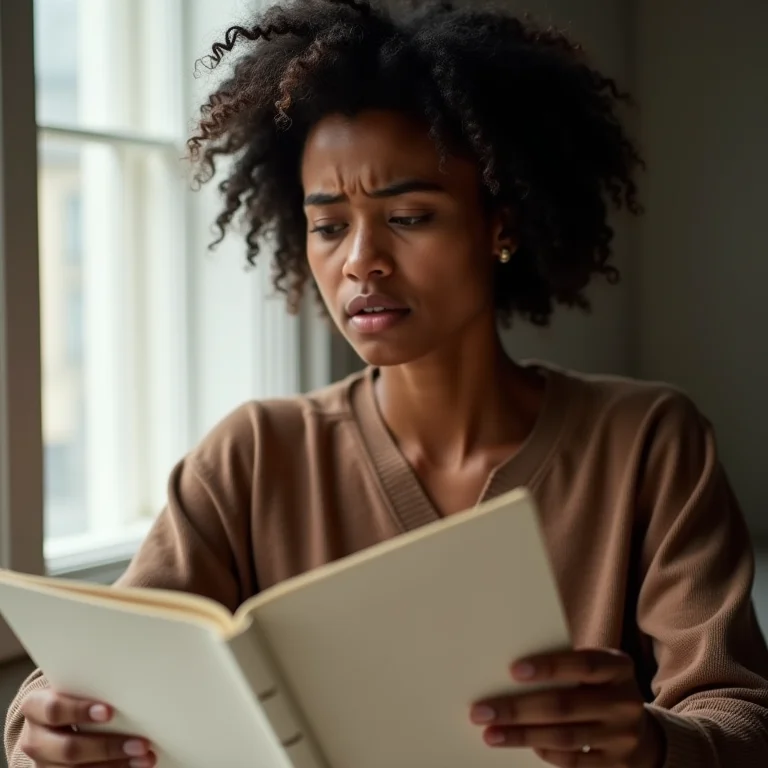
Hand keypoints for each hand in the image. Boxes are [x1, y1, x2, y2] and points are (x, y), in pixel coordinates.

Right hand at [18, 688, 154, 766]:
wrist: (51, 718)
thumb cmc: (71, 694)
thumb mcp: (73, 685)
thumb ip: (92, 684)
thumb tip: (134, 680)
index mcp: (35, 707)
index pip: (54, 709)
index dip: (80, 711)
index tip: (109, 712)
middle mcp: (34, 739)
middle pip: (68, 749)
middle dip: (107, 748)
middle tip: (141, 744)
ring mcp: (42, 763)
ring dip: (115, 765)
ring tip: (144, 758)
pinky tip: (132, 767)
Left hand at [470, 648, 665, 767]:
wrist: (640, 729)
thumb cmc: (598, 687)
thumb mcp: (594, 670)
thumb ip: (564, 667)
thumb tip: (506, 670)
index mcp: (619, 667)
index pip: (583, 664)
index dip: (549, 666)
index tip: (513, 670)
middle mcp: (625, 701)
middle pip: (565, 705)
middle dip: (518, 709)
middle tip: (481, 710)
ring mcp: (623, 737)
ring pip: (565, 737)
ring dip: (522, 736)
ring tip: (490, 733)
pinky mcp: (616, 765)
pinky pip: (573, 761)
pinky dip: (544, 752)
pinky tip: (520, 744)